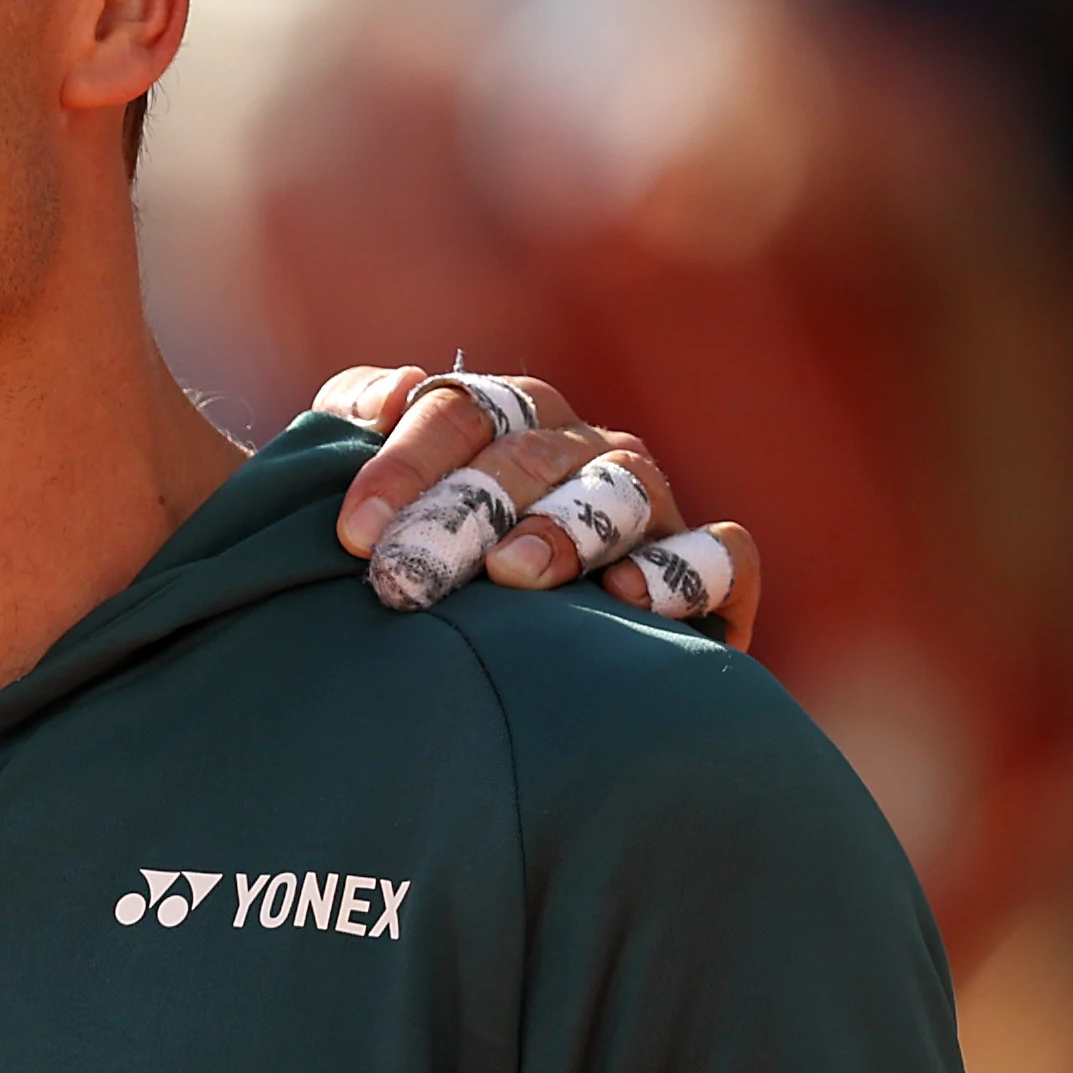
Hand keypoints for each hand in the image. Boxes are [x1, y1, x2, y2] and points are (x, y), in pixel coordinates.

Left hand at [312, 364, 767, 647]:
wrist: (491, 683)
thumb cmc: (420, 576)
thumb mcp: (368, 502)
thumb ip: (350, 423)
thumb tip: (396, 390)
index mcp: (507, 420)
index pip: (460, 410)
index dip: (405, 464)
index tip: (354, 533)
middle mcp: (585, 451)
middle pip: (530, 454)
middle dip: (464, 511)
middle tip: (408, 576)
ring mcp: (653, 507)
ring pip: (623, 488)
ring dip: (563, 528)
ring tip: (510, 574)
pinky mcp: (713, 579)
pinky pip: (722, 554)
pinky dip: (682, 569)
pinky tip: (627, 598)